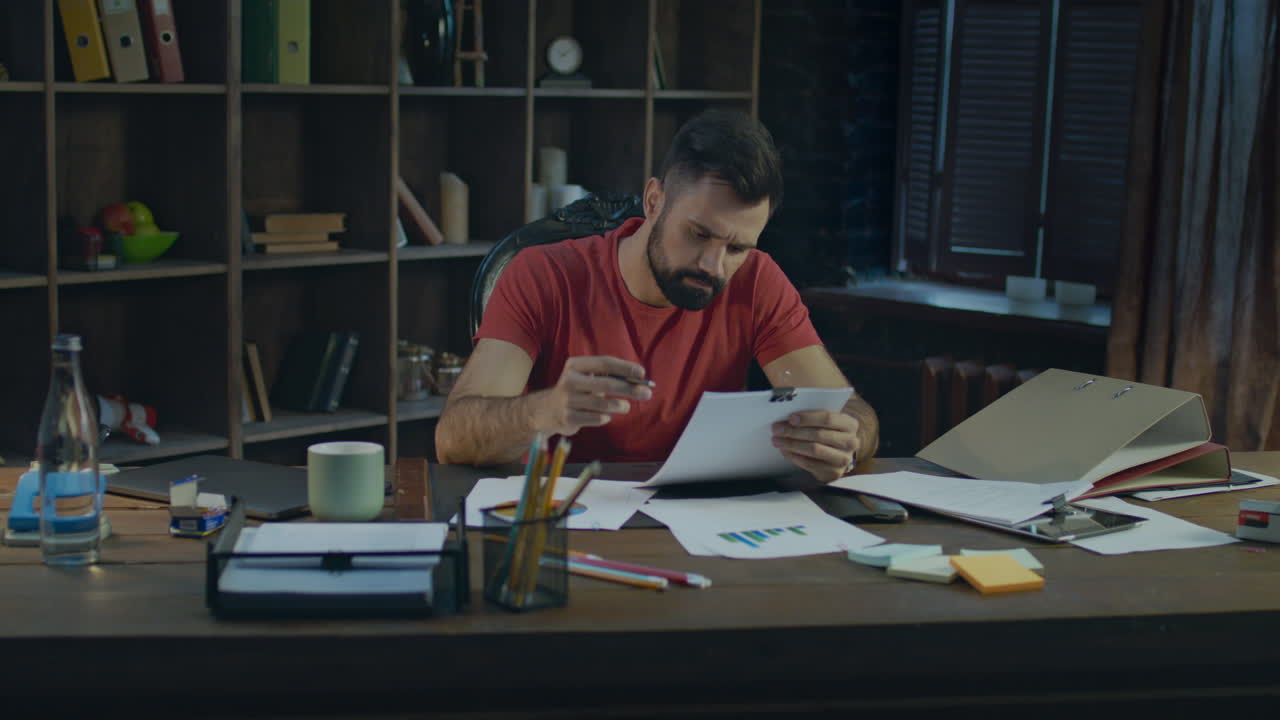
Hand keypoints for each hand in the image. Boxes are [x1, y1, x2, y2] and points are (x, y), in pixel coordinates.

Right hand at [535, 356, 652, 435]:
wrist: (548, 410)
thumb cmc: (578, 391)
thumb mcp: (588, 378)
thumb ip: (610, 376)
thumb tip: (640, 381)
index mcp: (575, 365)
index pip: (605, 363)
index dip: (625, 367)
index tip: (642, 373)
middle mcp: (569, 381)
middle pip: (606, 384)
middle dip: (629, 389)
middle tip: (647, 393)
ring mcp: (567, 400)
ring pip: (603, 404)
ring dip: (620, 406)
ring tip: (626, 406)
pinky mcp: (568, 418)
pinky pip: (597, 418)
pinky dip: (606, 417)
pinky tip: (605, 415)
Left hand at [772, 410, 859, 483]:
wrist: (839, 454)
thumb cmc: (829, 433)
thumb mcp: (827, 423)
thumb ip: (813, 418)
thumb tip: (787, 418)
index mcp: (850, 424)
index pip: (827, 418)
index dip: (807, 418)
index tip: (790, 418)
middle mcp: (850, 442)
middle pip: (818, 434)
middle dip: (794, 431)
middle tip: (777, 429)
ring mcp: (843, 459)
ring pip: (814, 449)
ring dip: (792, 444)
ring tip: (778, 441)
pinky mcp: (834, 473)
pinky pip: (810, 464)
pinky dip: (794, 457)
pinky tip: (785, 451)